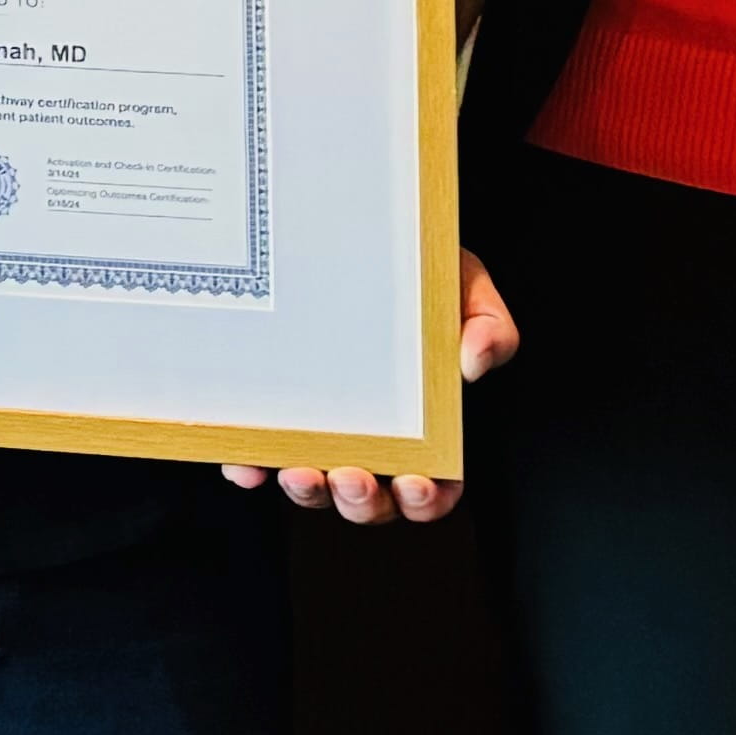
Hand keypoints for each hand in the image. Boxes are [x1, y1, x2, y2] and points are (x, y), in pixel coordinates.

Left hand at [223, 248, 518, 521]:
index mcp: (426, 427)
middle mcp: (370, 438)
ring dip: (307, 491)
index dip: (427, 499)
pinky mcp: (270, 414)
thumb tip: (476, 360)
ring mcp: (317, 430)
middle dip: (362, 501)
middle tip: (352, 476)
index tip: (416, 483)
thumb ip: (489, 325)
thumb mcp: (464, 287)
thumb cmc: (418, 272)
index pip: (434, 486)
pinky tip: (246, 466)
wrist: (359, 233)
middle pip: (369, 500)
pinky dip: (250, 468)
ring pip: (313, 488)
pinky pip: (256, 454)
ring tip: (299, 470)